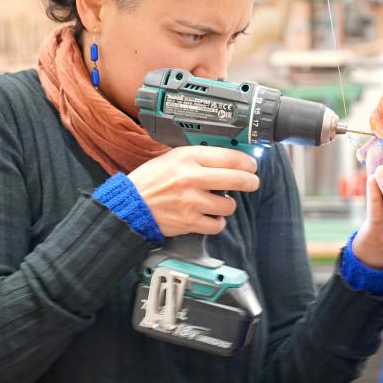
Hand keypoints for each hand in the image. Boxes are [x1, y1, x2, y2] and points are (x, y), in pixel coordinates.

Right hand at [128, 146, 259, 236]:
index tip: (251, 164)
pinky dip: (217, 222)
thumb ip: (197, 157)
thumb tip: (227, 158)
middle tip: (252, 182)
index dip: (247, 161)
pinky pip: (217, 225)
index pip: (228, 157)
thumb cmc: (150, 181)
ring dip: (228, 205)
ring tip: (220, 202)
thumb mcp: (171, 157)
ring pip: (229, 205)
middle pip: (236, 179)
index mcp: (187, 158)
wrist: (130, 204)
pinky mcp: (189, 222)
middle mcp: (191, 178)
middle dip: (250, 181)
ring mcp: (191, 202)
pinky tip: (210, 216)